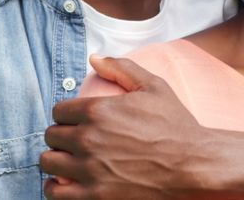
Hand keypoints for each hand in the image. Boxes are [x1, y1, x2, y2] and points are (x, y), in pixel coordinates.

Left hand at [41, 56, 204, 198]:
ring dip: (56, 161)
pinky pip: (56, 193)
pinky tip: (64, 184)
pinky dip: (55, 188)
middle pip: (51, 136)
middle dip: (61, 137)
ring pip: (48, 162)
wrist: (194, 166)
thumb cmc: (176, 126)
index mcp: (98, 110)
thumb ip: (121, 68)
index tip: (74, 122)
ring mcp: (90, 170)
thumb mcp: (154, 87)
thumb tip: (94, 58)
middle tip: (73, 142)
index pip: (59, 111)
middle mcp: (88, 139)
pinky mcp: (95, 196)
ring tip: (66, 162)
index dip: (66, 116)